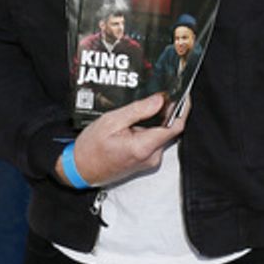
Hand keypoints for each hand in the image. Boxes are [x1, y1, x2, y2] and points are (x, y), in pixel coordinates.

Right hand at [58, 92, 185, 188]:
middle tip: (156, 95)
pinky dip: (149, 130)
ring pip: (161, 135)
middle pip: (169, 130)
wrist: (80, 169)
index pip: (175, 126)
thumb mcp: (111, 121)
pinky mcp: (145, 162)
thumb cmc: (91, 148)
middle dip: (166, 112)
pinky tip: (134, 123)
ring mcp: (149, 161)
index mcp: (144, 147)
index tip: (182, 94)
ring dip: (155, 121)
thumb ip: (138, 110)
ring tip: (138, 110)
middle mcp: (151, 157)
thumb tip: (159, 100)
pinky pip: (154, 142)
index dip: (182, 108)